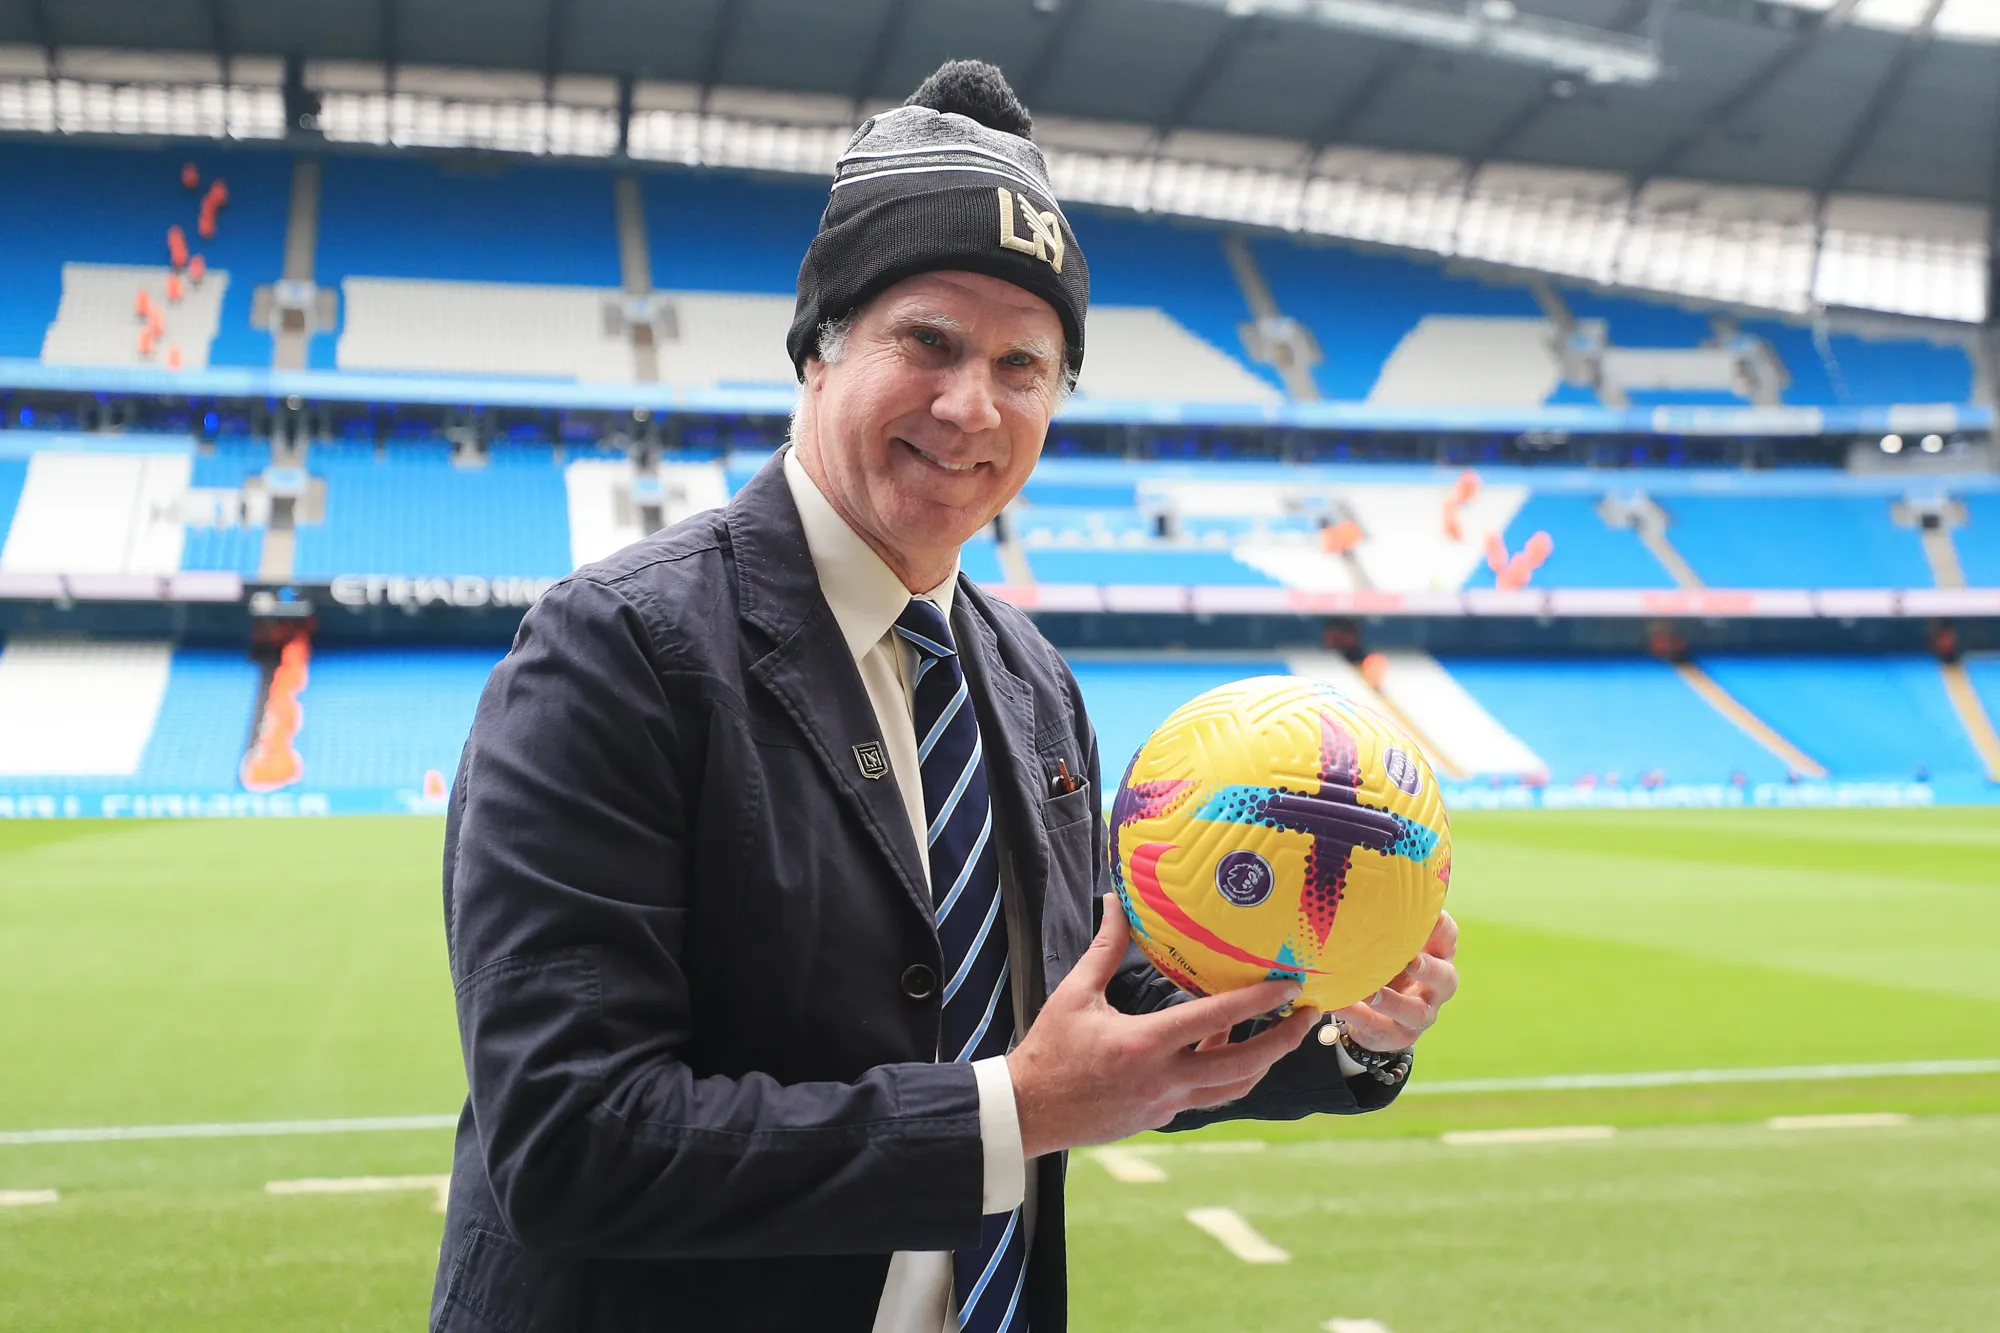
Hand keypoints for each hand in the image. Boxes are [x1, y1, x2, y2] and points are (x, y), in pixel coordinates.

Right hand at [1007, 895, 1319, 1158]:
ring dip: (1260, 1060)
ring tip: (1276, 1031)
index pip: (1214, 1020)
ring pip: (1232, 1088)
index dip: (1258, 1001)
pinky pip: (1207, 1096)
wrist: (1030, 1112)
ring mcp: (1165, 1104)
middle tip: (1309, 1015)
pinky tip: (1223, 1046)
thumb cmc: (1050, 1048)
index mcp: (1143, 1044)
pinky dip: (1225, 1072)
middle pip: (1242, 1066)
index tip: (1290, 986)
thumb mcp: (1076, 994)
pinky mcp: (1162, 1117)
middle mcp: (1163, 1079)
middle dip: (1283, 1041)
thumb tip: (1113, 901)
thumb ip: (1104, 948)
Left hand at [1332, 910, 1457, 1051]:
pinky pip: (1378, 1026)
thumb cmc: (1388, 967)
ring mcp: (1420, 1015)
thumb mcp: (1393, 945)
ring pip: (1416, 1012)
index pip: (1448, 938)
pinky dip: (1358, 1016)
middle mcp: (1436, 988)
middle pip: (1446, 978)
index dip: (1441, 927)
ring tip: (1369, 992)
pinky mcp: (1396, 1035)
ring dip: (1393, 1001)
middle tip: (1412, 961)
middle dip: (1431, 970)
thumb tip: (1356, 886)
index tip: (1428, 914)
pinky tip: (1338, 1004)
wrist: (1381, 1016)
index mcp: (1438, 957)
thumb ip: (1386, 924)